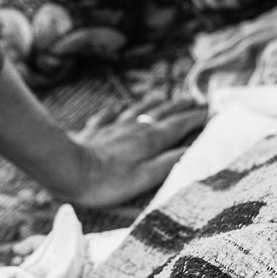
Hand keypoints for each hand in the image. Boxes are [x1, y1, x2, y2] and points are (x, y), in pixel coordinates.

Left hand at [65, 96, 206, 208]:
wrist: (65, 168)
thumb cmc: (107, 181)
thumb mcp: (145, 177)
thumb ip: (170, 162)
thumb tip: (194, 149)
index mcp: (150, 140)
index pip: (179, 125)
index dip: (196, 118)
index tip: (211, 111)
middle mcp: (134, 128)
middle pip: (160, 113)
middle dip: (178, 106)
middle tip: (193, 99)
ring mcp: (113, 127)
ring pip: (137, 110)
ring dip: (152, 103)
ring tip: (162, 96)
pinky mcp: (93, 131)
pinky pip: (108, 115)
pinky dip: (117, 110)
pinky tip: (118, 107)